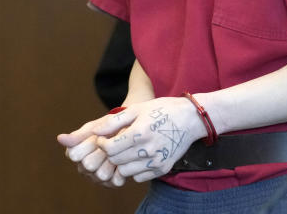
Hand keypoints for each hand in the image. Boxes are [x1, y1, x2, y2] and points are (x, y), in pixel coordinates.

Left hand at [57, 96, 203, 186]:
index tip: (104, 139)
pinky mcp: (162, 168)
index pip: (109, 148)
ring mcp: (156, 161)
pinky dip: (134, 169)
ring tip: (127, 150)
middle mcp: (148, 149)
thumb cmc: (162, 110)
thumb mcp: (138, 109)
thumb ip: (115, 121)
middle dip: (110, 153)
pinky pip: (138, 177)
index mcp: (140, 132)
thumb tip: (95, 132)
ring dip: (121, 163)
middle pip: (115, 161)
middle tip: (114, 144)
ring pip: (125, 171)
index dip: (102, 144)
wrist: (191, 118)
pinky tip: (139, 157)